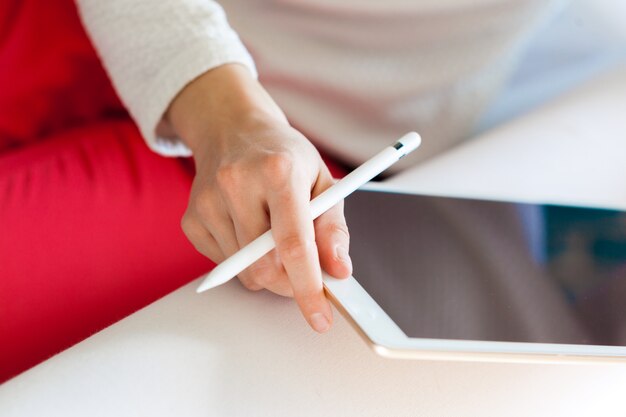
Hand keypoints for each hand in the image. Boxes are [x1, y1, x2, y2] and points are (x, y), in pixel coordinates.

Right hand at [166, 64, 351, 332]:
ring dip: (266, 268)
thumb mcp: (322, 181)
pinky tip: (246, 227)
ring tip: (270, 231)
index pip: (293, 243)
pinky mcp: (191, 219)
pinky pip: (222, 265)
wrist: (233, 130)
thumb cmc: (283, 157)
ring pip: (243, 272)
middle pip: (264, 266)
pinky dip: (242, 260)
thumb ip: (333, 227)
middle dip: (288, 283)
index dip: (308, 286)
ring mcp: (208, 202)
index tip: (320, 317)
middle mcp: (236, 183)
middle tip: (301, 272)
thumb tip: (338, 269)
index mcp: (278, 170)